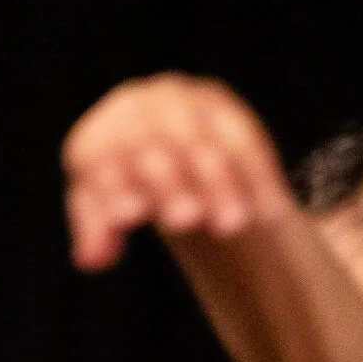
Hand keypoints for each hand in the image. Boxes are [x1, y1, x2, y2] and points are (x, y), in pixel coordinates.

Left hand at [62, 75, 297, 269]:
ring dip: (219, 184)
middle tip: (185, 222)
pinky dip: (257, 177)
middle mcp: (140, 104)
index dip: (113, 181)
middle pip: (154, 144)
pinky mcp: (224, 108)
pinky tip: (270, 211)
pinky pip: (243, 140)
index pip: (102, 153)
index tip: (129, 217)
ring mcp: (185, 101)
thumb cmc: (129, 189)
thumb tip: (92, 260)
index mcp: (100, 131)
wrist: (167, 153)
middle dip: (170, 184)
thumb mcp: (109, 210)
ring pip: (204, 143)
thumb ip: (98, 231)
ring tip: (232, 226)